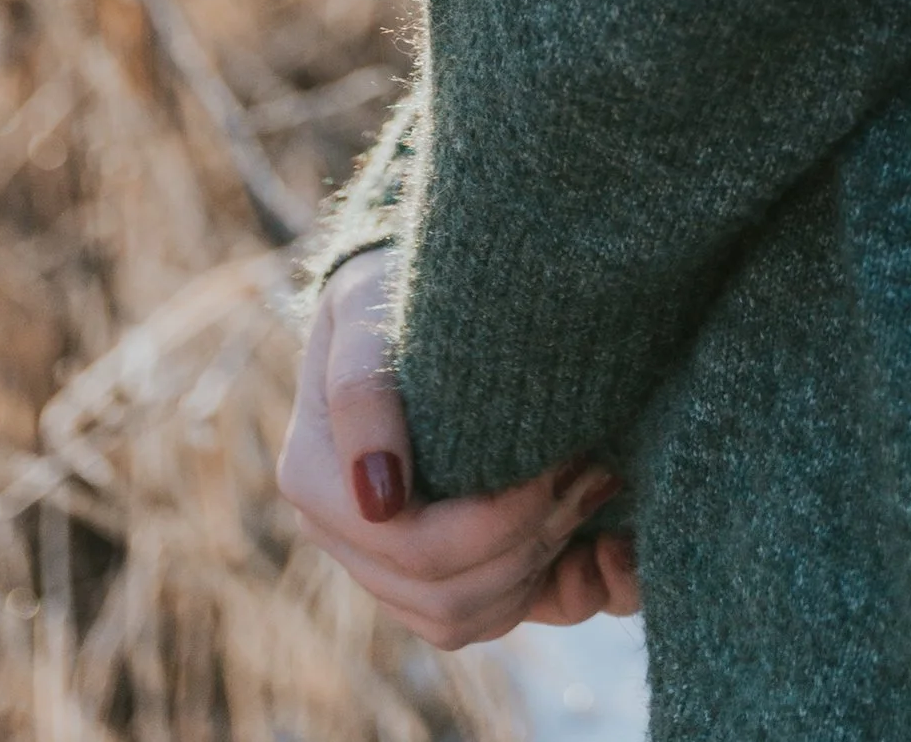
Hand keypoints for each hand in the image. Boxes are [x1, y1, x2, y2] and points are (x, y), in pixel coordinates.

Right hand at [277, 248, 640, 645]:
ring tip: (589, 489)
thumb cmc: (389, 290)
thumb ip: (361, 391)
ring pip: (465, 619)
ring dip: (539, 567)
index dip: (500, 517)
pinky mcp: (424, 573)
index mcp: (317, 482)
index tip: (565, 451)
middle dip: (532, 539)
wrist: (406, 295)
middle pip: (445, 596)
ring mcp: (381, 566)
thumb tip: (380, 498)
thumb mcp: (365, 309)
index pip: (416, 547)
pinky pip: (481, 619)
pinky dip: (537, 589)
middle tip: (594, 468)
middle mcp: (343, 537)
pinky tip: (580, 532)